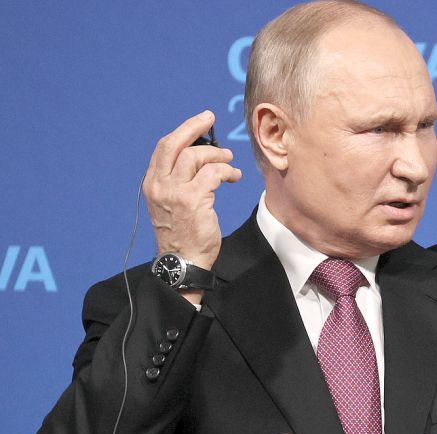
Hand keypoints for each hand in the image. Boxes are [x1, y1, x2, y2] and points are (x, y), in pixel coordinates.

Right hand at [143, 110, 241, 271]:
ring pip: (196, 156)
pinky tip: (234, 177)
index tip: (200, 122)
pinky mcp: (193, 200)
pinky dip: (227, 171)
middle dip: (194, 127)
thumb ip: (178, 180)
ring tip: (229, 160)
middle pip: (175, 144)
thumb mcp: (172, 203)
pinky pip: (213, 174)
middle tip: (210, 118)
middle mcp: (159, 184)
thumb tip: (199, 156)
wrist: (182, 261)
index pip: (164, 148)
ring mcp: (174, 192)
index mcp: (152, 183)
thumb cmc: (182, 233)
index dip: (183, 131)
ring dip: (217, 155)